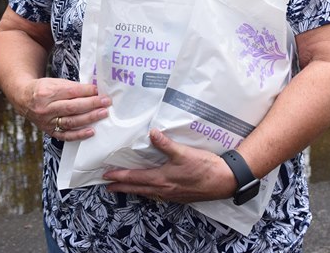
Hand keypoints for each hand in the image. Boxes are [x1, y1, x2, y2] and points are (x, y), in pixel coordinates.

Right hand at [18, 78, 110, 140]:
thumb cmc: (42, 89)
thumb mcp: (54, 82)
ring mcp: (47, 122)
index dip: (87, 91)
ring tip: (103, 113)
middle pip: (72, 107)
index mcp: (47, 92)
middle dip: (92, 104)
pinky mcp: (49, 131)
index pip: (71, 92)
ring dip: (89, 118)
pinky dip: (79, 135)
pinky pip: (65, 135)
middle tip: (106, 102)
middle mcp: (46, 108)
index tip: (99, 90)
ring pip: (71, 122)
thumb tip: (93, 90)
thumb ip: (72, 87)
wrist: (24, 99)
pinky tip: (91, 131)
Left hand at [103, 129, 237, 202]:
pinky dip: (148, 192)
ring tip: (124, 188)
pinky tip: (150, 189)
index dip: (120, 177)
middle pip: (137, 189)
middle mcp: (164, 190)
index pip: (135, 178)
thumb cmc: (204, 167)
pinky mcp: (180, 196)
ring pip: (147, 193)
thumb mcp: (184, 153)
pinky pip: (157, 195)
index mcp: (162, 179)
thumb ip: (166, 144)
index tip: (106, 177)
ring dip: (134, 190)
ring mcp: (172, 194)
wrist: (223, 181)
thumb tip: (152, 133)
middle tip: (108, 187)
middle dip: (122, 187)